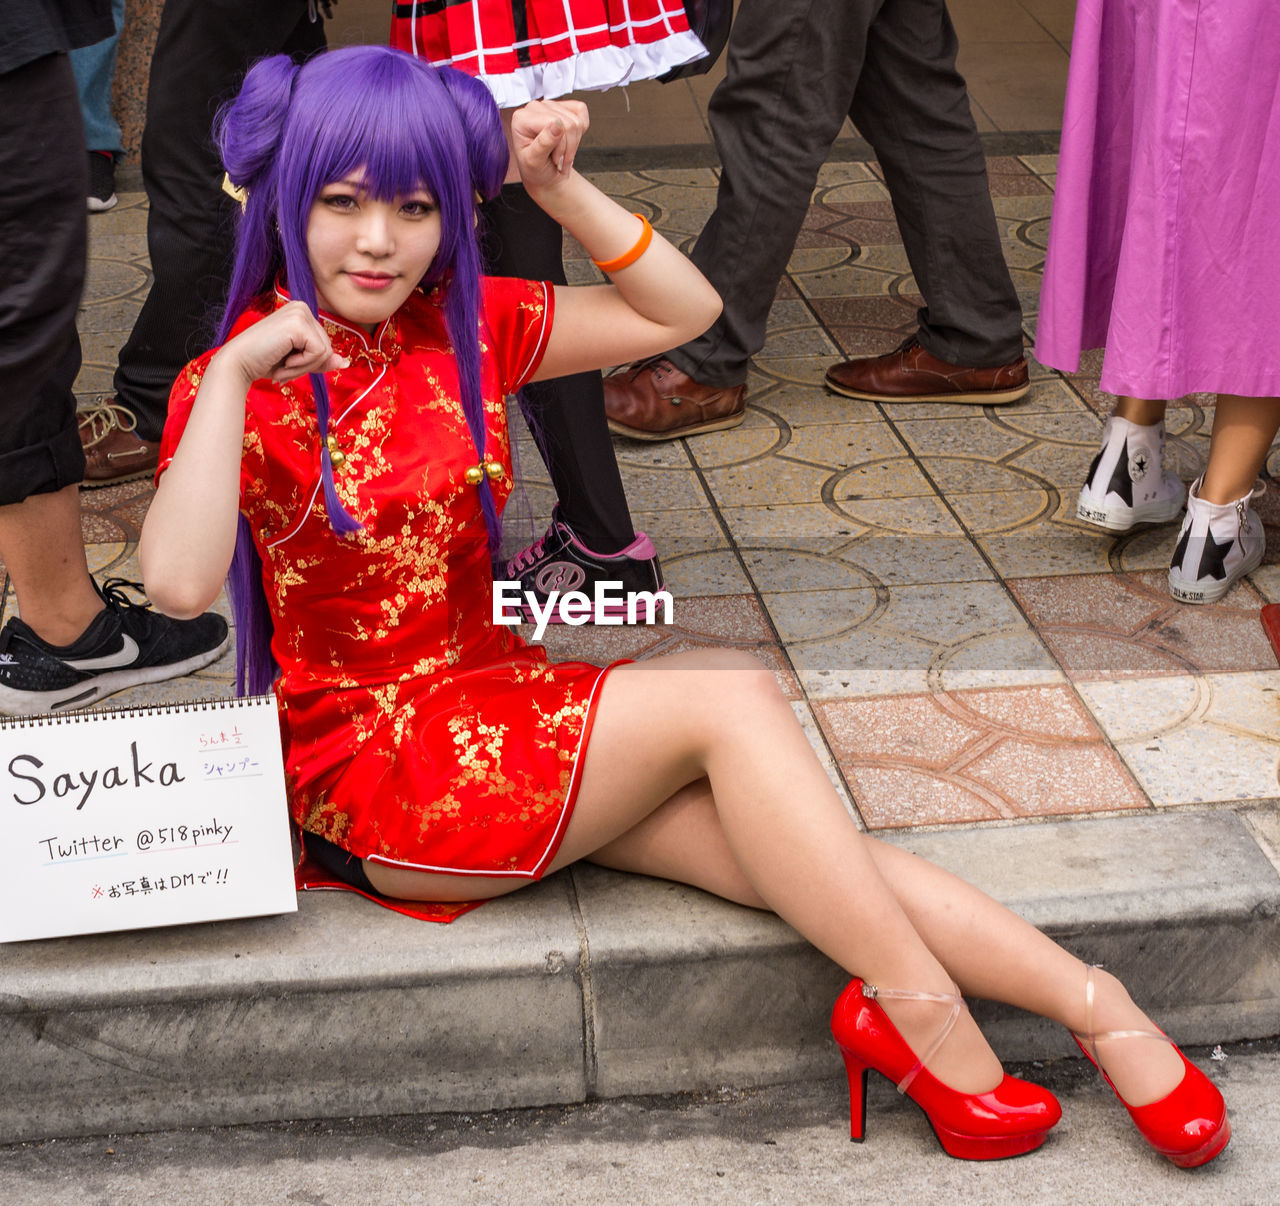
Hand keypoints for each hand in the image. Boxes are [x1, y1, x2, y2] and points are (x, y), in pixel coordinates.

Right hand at [213, 300, 348, 386]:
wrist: (239, 363)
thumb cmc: (265, 361)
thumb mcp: (299, 360)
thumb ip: (320, 360)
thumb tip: (344, 361)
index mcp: (302, 313)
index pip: (325, 344)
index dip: (310, 361)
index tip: (286, 362)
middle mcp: (302, 307)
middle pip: (328, 348)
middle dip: (308, 365)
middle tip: (283, 364)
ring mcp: (300, 313)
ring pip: (326, 352)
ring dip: (305, 366)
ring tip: (283, 363)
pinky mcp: (298, 324)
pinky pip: (319, 353)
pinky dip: (302, 364)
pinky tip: (283, 360)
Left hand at [510, 99, 588, 192]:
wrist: (544, 176)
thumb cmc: (536, 170)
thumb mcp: (535, 162)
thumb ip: (543, 143)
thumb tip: (557, 123)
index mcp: (522, 118)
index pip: (553, 122)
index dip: (560, 145)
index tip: (555, 161)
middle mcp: (534, 107)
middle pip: (568, 123)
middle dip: (568, 147)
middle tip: (560, 161)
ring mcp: (549, 105)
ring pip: (576, 121)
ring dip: (574, 144)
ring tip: (563, 155)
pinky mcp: (563, 106)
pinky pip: (581, 112)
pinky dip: (581, 132)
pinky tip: (570, 141)